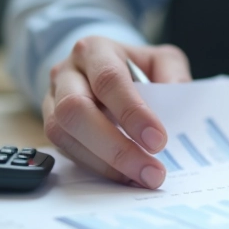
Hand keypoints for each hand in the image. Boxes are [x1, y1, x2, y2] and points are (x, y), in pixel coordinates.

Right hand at [41, 36, 191, 187]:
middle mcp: (66, 72)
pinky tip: (125, 176)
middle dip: (116, 146)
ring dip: (105, 163)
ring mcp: (52, 100)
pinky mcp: (52, 126)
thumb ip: (174, 76)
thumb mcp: (163, 60)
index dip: (132, 112)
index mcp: (95, 50)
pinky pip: (65, 151)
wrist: (107, 72)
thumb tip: (177, 104)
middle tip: (151, 170)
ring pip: (63, 134)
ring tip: (142, 178)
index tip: (158, 141)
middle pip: (76, 109)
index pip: (108, 80)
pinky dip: (96, 167)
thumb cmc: (137, 68)